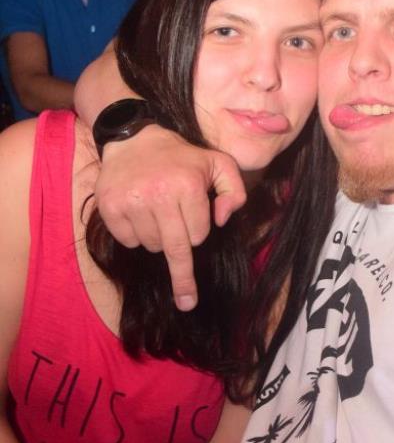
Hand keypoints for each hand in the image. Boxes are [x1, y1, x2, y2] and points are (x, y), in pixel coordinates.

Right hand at [94, 125, 245, 309]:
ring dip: (158, 239)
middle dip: (183, 278)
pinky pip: (129, 241)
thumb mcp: (218, 164)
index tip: (193, 219)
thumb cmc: (181, 158)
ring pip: (152, 246)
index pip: (199, 234)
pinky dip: (135, 236)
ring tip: (155, 212)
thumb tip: (222, 220)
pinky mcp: (110, 207)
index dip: (198, 231)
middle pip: (175, 250)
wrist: (133, 140)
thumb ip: (235, 192)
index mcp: (188, 185)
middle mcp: (159, 193)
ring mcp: (132, 201)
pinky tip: (137, 213)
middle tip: (187, 302)